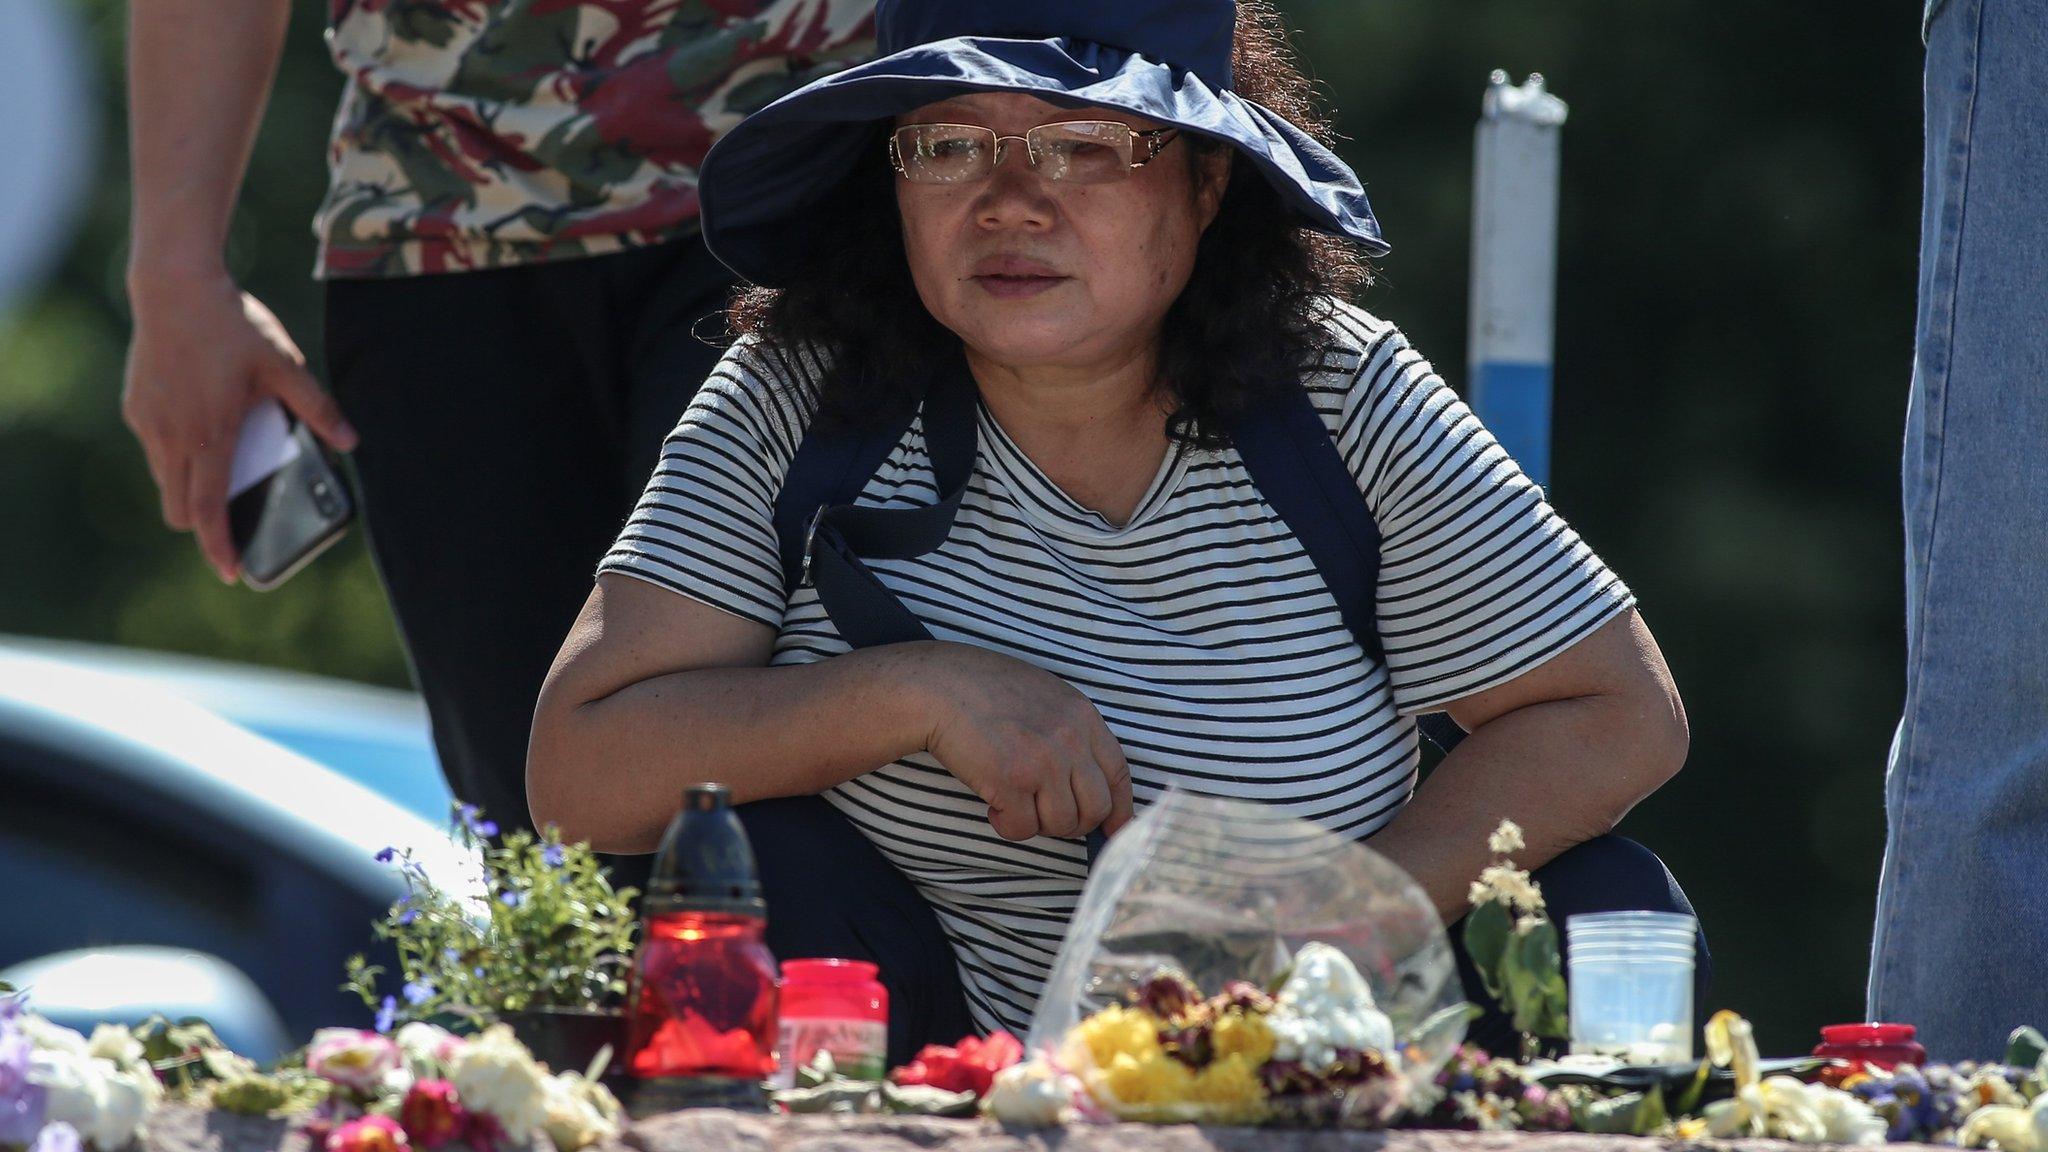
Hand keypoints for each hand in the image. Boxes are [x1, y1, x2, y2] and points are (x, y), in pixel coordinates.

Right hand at [122, 269, 357, 582]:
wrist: (174, 287)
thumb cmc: (233, 326)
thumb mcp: (284, 366)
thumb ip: (317, 407)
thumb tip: (352, 440)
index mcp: (209, 434)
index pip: (207, 509)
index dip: (217, 546)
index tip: (230, 571)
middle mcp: (171, 435)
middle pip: (178, 507)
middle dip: (202, 524)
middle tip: (231, 523)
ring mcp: (147, 422)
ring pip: (164, 479)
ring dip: (189, 488)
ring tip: (223, 470)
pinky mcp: (135, 406)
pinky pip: (155, 449)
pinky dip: (176, 456)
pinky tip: (203, 429)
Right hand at [913, 643, 1134, 841]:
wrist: (939, 686)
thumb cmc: (985, 691)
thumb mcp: (1046, 697)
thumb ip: (1072, 732)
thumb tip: (1087, 781)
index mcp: (1083, 716)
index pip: (1119, 774)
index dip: (1120, 810)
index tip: (1113, 829)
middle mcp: (1070, 739)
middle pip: (1096, 807)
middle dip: (1073, 823)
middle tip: (1045, 815)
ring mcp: (1043, 761)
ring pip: (1061, 824)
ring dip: (1037, 823)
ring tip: (1014, 804)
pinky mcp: (1011, 781)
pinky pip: (1023, 829)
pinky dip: (1007, 826)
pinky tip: (993, 805)